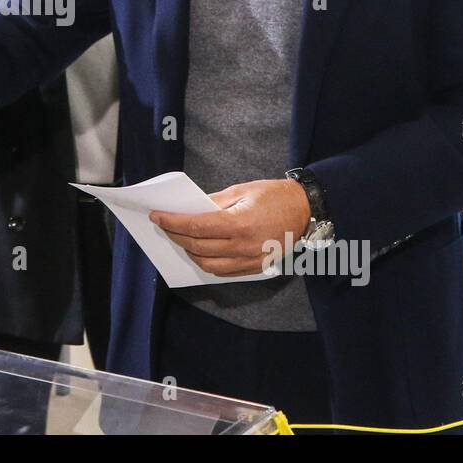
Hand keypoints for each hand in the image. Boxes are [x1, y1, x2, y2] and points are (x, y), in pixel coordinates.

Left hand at [150, 179, 311, 276]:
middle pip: (199, 246)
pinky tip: (199, 251)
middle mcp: (245, 246)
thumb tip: (187, 210)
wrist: (305, 209)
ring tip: (179, 239)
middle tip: (163, 226)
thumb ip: (213, 202)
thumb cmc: (273, 195)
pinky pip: (224, 271)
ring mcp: (252, 260)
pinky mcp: (256, 268)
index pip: (197, 227)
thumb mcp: (241, 190)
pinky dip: (207, 262)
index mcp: (241, 223)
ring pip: (208, 264)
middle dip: (176, 236)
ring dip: (189, 252)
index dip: (173, 223)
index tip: (157, 216)